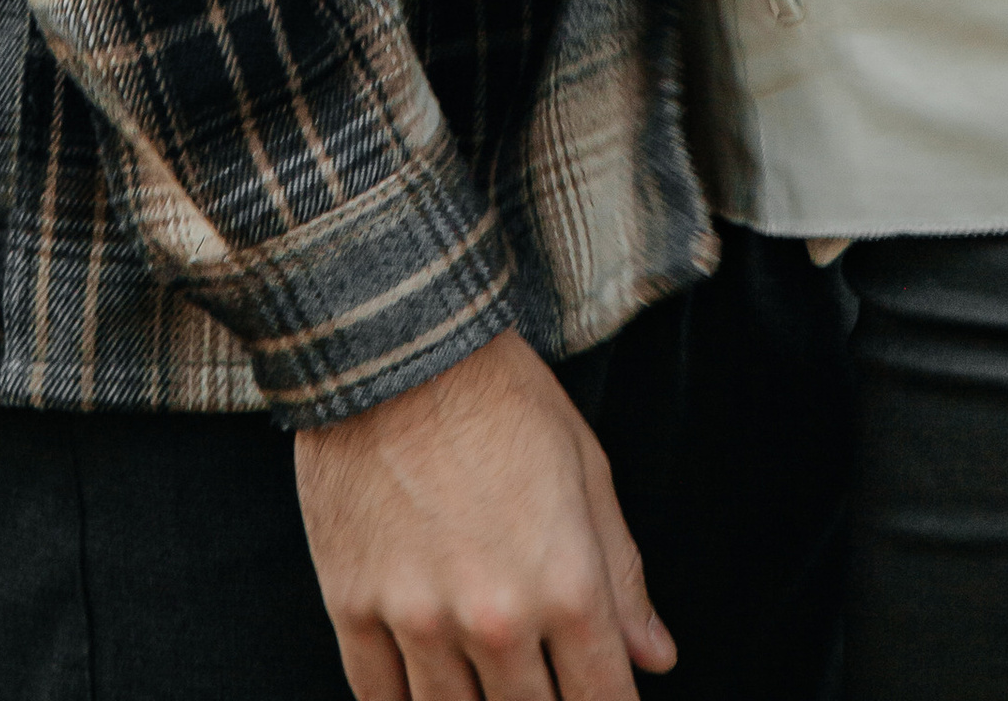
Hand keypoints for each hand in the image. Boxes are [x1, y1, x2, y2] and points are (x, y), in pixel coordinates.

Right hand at [294, 326, 673, 700]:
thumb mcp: (585, 469)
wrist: (395, 342)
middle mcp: (495, 618)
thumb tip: (655, 656)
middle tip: (540, 690)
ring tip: (484, 692)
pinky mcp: (353, 603)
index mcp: (566, 586)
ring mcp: (418, 617)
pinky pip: (378, 700)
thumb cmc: (501, 396)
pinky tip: (421, 700)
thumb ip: (621, 573)